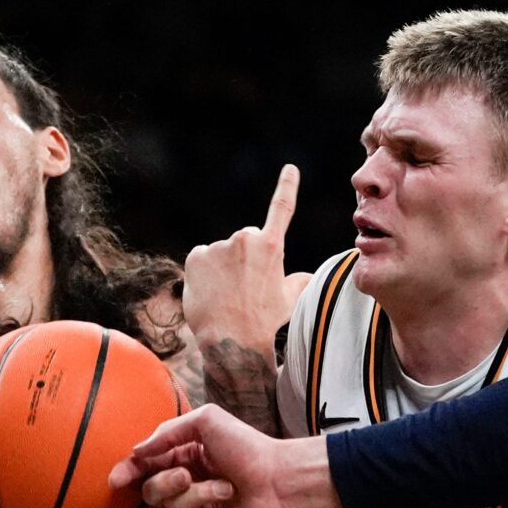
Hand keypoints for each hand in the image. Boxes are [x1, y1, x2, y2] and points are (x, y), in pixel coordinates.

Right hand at [111, 405, 324, 507]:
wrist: (278, 485)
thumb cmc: (247, 449)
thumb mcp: (207, 421)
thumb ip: (168, 431)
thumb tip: (136, 451)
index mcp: (187, 454)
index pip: (148, 463)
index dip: (129, 471)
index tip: (116, 481)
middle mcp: (187, 482)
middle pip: (151, 488)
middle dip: (166, 482)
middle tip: (187, 477)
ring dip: (196, 497)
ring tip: (226, 492)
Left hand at [184, 166, 311, 364]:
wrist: (231, 339)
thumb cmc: (263, 322)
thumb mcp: (288, 301)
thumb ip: (299, 282)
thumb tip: (310, 277)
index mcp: (271, 247)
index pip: (281, 210)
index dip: (287, 186)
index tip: (290, 168)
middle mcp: (245, 239)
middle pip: (244, 242)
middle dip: (243, 258)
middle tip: (244, 290)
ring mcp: (219, 246)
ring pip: (220, 254)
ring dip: (221, 268)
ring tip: (226, 296)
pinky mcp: (197, 255)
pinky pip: (200, 260)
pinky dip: (202, 273)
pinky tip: (209, 293)